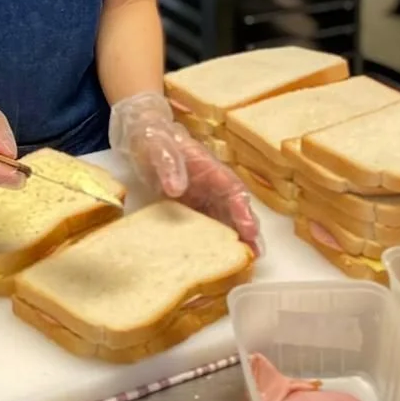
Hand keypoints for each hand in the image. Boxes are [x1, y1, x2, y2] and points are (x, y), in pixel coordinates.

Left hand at [109, 91, 262, 254]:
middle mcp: (212, 185)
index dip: (242, 210)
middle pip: (236, 209)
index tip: (249, 229)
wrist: (143, 137)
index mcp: (210, 168)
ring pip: (225, 220)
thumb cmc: (154, 137)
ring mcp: (203, 197)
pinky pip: (206, 225)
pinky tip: (215, 259)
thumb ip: (169, 164)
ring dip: (236, 239)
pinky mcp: (191, 207)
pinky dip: (214, 241)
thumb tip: (177, 188)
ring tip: (245, 263)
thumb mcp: (158, 145)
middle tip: (256, 254)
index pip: (232, 190)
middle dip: (248, 230)